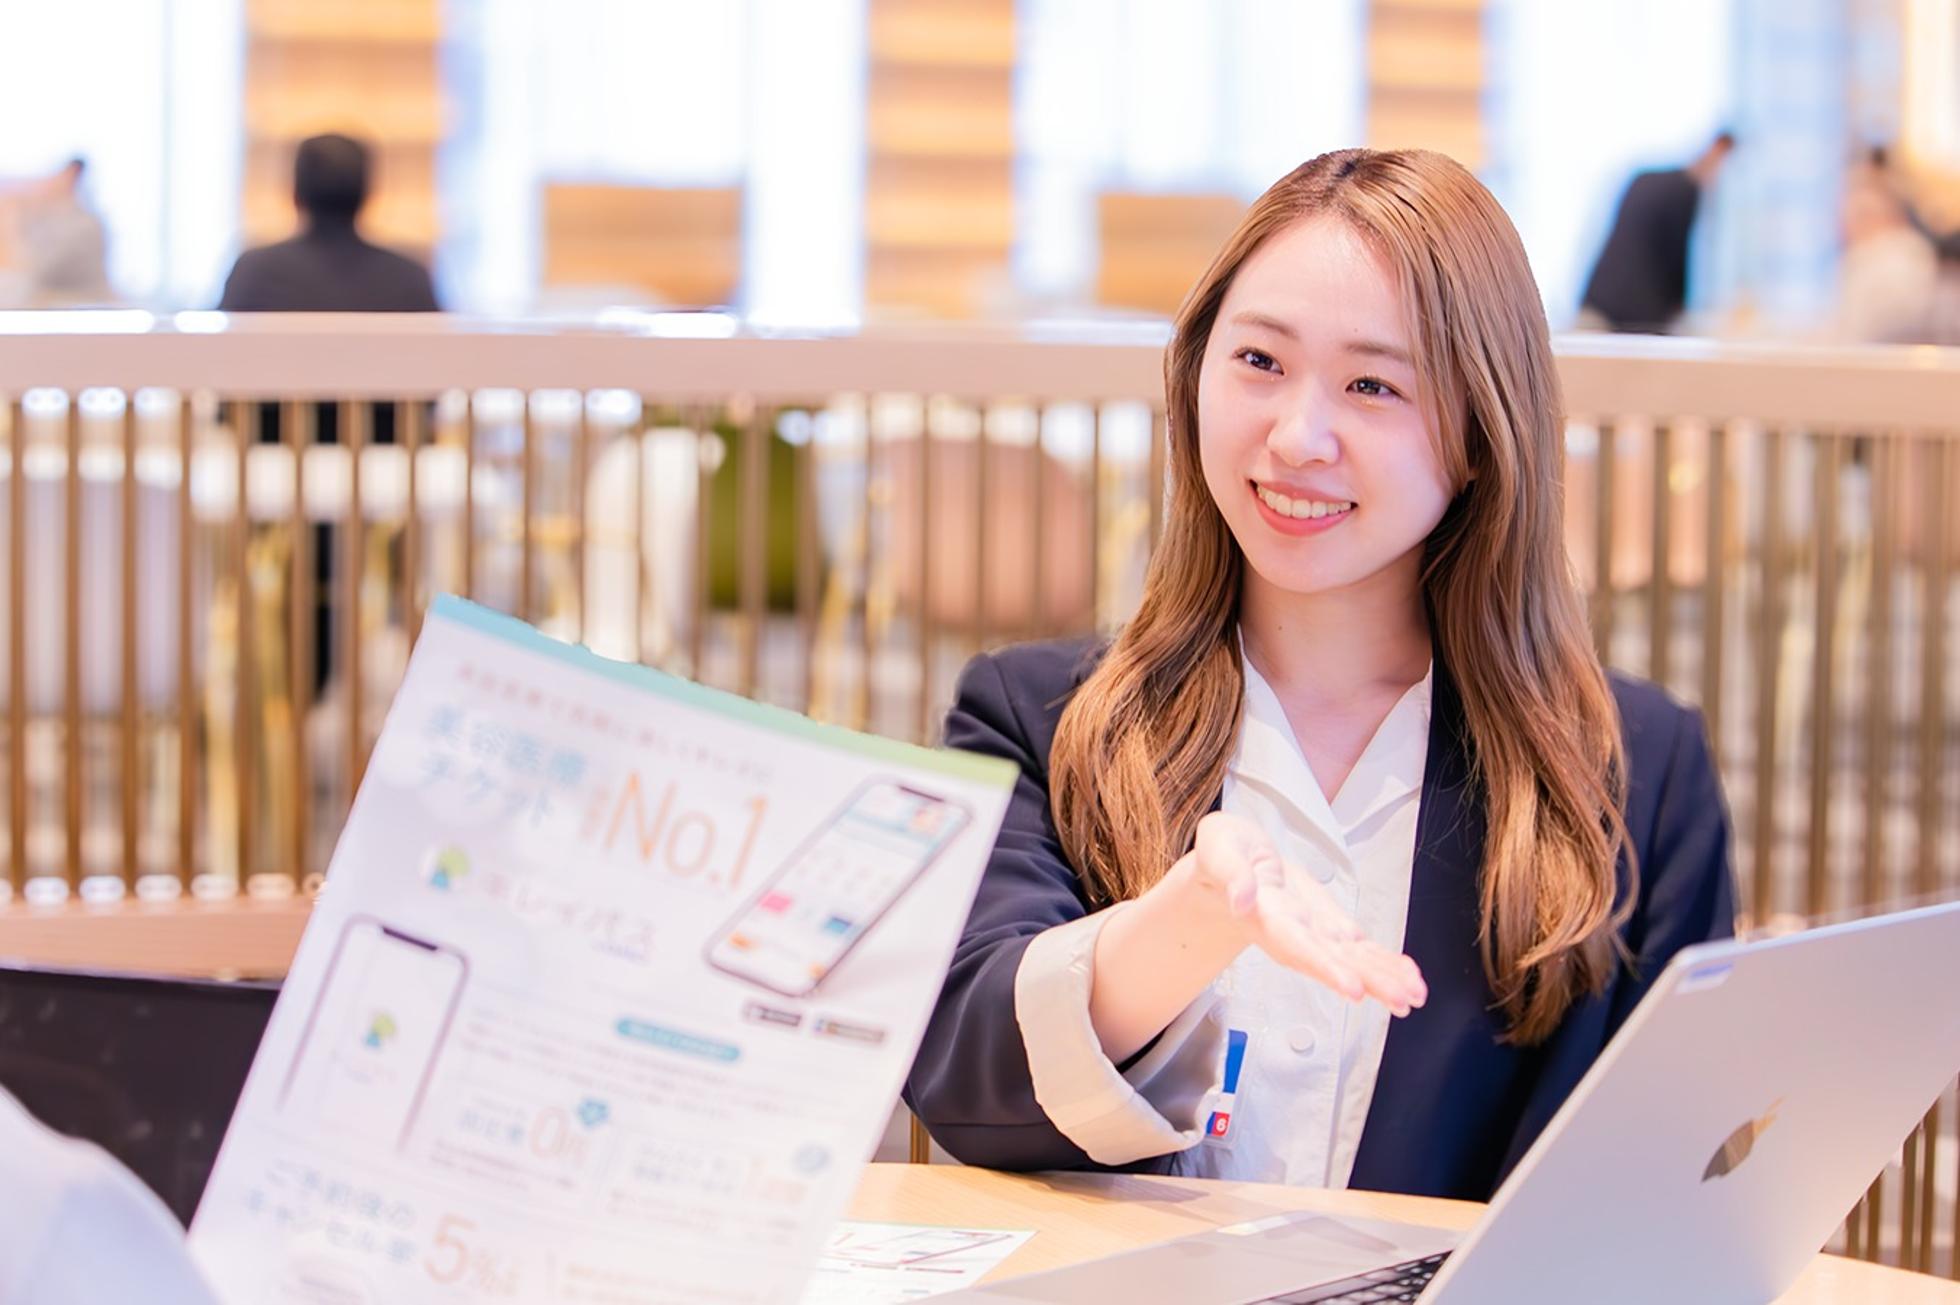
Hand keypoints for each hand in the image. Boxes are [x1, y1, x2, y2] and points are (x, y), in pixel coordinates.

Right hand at [1187, 811, 1427, 1016]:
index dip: (1325, 966)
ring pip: (1351, 959)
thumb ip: (1230, 872)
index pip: (1296, 945)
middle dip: (1369, 980)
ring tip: (1414, 995)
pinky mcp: (1327, 926)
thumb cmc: (1224, 853)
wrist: (1232, 863)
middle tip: (1402, 998)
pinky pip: (1359, 949)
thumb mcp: (1218, 847)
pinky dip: (1385, 962)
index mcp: (1264, 915)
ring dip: (1384, 978)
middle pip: (1333, 961)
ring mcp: (1312, 933)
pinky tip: (1409, 976)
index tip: (1352, 987)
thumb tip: (1242, 899)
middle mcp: (1292, 933)